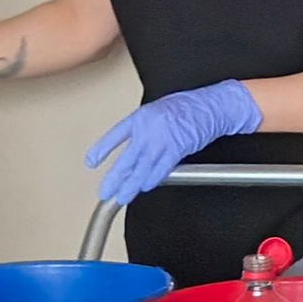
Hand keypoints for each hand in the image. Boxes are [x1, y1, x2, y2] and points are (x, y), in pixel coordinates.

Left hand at [85, 80, 262, 204]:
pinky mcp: (177, 148)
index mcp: (141, 117)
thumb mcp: (158, 111)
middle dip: (114, 178)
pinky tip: (145, 187)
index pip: (115, 135)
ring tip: (122, 196)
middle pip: (126, 158)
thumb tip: (137, 149)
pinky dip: (152, 179)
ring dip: (131, 185)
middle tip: (105, 191)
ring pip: (142, 168)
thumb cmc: (189, 106)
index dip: (102, 149)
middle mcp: (148, 129)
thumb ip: (146, 129)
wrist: (211, 105)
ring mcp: (162, 139)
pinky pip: (161, 168)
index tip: (91, 162)